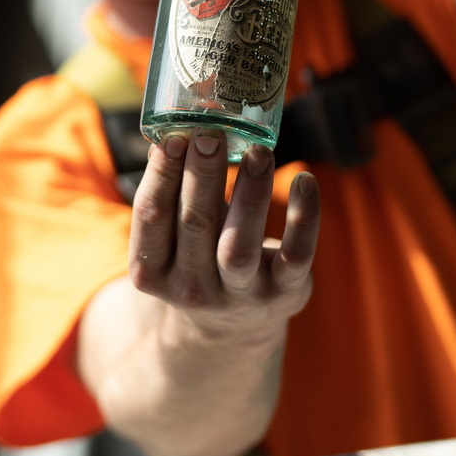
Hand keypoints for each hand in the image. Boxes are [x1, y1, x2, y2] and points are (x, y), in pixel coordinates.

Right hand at [129, 131, 319, 341]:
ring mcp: (240, 295)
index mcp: (152, 272)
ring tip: (258, 152)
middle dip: (202, 175)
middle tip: (210, 134)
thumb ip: (175, 194)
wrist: (235, 325)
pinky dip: (303, 216)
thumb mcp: (174, 238)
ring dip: (250, 193)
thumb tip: (177, 130)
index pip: (150, 218)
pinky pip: (296, 254)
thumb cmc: (199, 259)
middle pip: (195, 225)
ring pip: (240, 246)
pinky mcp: (284, 293)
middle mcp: (192, 289)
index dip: (161, 175)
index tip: (173, 137)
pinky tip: (305, 180)